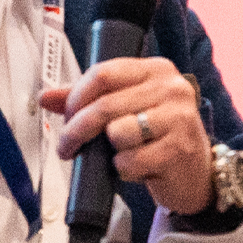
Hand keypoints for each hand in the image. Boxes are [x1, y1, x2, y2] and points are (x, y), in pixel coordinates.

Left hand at [44, 58, 213, 215]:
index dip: (76, 97)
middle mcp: (173, 88)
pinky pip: (130, 160)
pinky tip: (139, 166)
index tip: (67, 116)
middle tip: (68, 146)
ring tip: (122, 153)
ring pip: (116, 132)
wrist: (196, 172)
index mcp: (157, 70)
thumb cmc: (158, 136)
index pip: (103, 73)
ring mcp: (179, 118)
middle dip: (76, 130)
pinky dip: (125, 169)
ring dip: (109, 151)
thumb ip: (89, 99)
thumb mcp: (127, 110)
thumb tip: (46, 96)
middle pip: (104, 105)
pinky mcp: (178, 149)